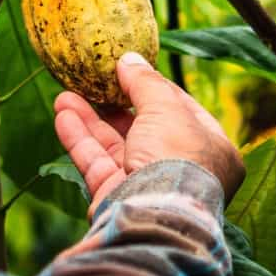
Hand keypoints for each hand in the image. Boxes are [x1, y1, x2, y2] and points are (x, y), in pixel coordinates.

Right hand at [54, 52, 244, 217]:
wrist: (156, 215)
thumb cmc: (176, 158)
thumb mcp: (166, 107)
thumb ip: (146, 82)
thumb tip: (130, 59)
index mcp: (212, 149)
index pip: (182, 111)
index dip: (154, 88)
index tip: (129, 70)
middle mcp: (182, 169)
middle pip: (144, 129)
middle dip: (114, 104)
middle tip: (93, 82)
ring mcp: (149, 186)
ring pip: (115, 146)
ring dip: (90, 120)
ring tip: (64, 95)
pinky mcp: (119, 198)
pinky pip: (97, 164)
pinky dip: (80, 140)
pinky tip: (62, 115)